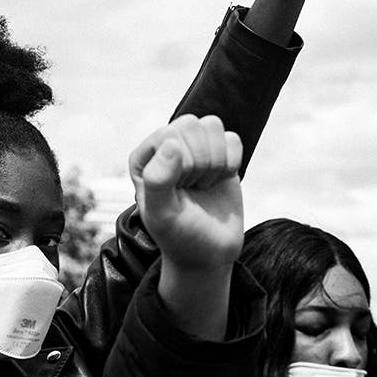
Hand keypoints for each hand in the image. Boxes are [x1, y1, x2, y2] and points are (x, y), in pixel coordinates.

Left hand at [129, 115, 243, 270]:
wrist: (208, 252)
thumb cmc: (179, 235)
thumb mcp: (162, 215)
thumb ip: (158, 181)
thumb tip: (171, 143)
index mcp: (143, 158)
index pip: (169, 135)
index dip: (182, 165)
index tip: (180, 190)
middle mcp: (165, 146)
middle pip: (191, 124)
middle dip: (200, 162)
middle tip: (193, 188)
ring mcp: (193, 147)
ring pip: (212, 125)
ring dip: (216, 161)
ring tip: (203, 184)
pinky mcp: (218, 152)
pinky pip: (232, 138)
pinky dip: (232, 163)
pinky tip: (219, 181)